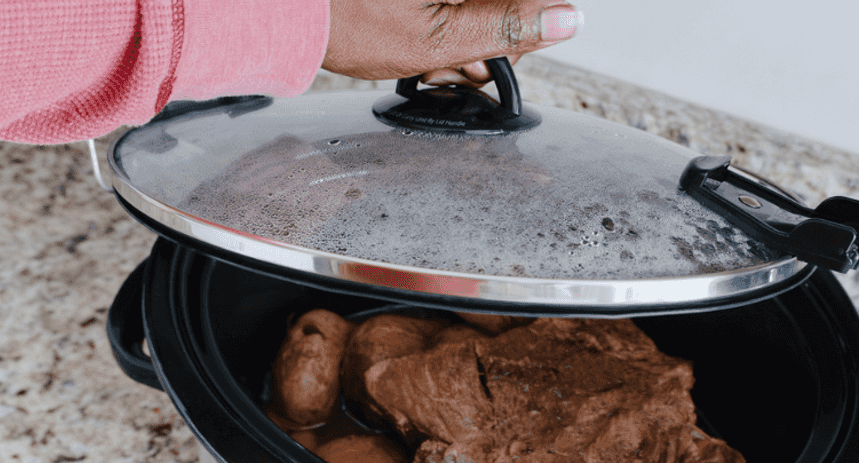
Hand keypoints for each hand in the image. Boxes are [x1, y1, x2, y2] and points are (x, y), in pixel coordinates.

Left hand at [322, 0, 582, 86]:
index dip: (522, 32)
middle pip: (508, 3)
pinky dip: (444, 20)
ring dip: (463, 35)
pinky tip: (417, 34)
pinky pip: (457, 8)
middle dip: (487, 36)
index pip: (533, 5)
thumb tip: (569, 18)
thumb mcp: (436, 39)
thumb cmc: (346, 19)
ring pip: (481, 6)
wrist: (288, 8)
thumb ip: (509, 27)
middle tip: (450, 61)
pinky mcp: (431, 2)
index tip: (488, 56)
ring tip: (425, 52)